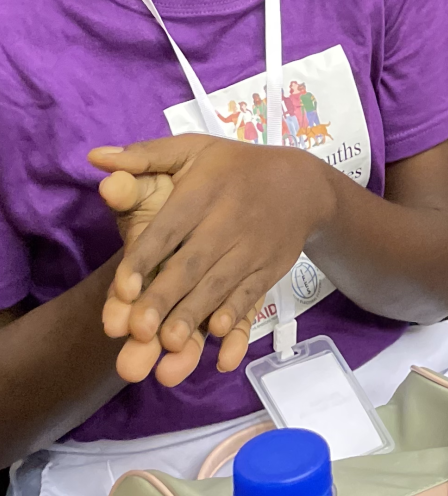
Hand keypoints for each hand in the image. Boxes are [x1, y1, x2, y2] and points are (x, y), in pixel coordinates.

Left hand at [91, 136, 333, 385]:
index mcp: (203, 192)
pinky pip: (253, 296)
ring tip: (171, 345)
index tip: (121, 290)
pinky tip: (221, 336)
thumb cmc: (234, 167)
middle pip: (192, 264)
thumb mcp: (193, 150)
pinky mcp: (269, 269)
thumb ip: (144, 156)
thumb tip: (96, 158)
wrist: (303, 184)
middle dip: (165, 299)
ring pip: (219, 286)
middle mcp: (228, 221)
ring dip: (195, 316)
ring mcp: (252, 248)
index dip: (144, 258)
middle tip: (138, 333)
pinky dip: (239, 317)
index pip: (168, 228)